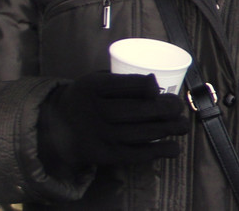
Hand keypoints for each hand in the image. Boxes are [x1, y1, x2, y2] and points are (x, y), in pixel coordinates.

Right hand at [38, 71, 189, 174]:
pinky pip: (134, 154)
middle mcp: (92, 112)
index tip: (160, 88)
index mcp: (91, 87)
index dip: (149, 86)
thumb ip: (124, 82)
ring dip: (168, 130)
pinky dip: (157, 151)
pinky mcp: (102, 156)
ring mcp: (97, 136)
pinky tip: (173, 148)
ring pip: (140, 133)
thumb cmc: (87, 99)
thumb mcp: (97, 82)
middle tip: (179, 107)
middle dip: (165, 109)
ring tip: (183, 126)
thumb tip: (155, 84)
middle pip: (137, 110)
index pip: (127, 84)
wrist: (55, 127)